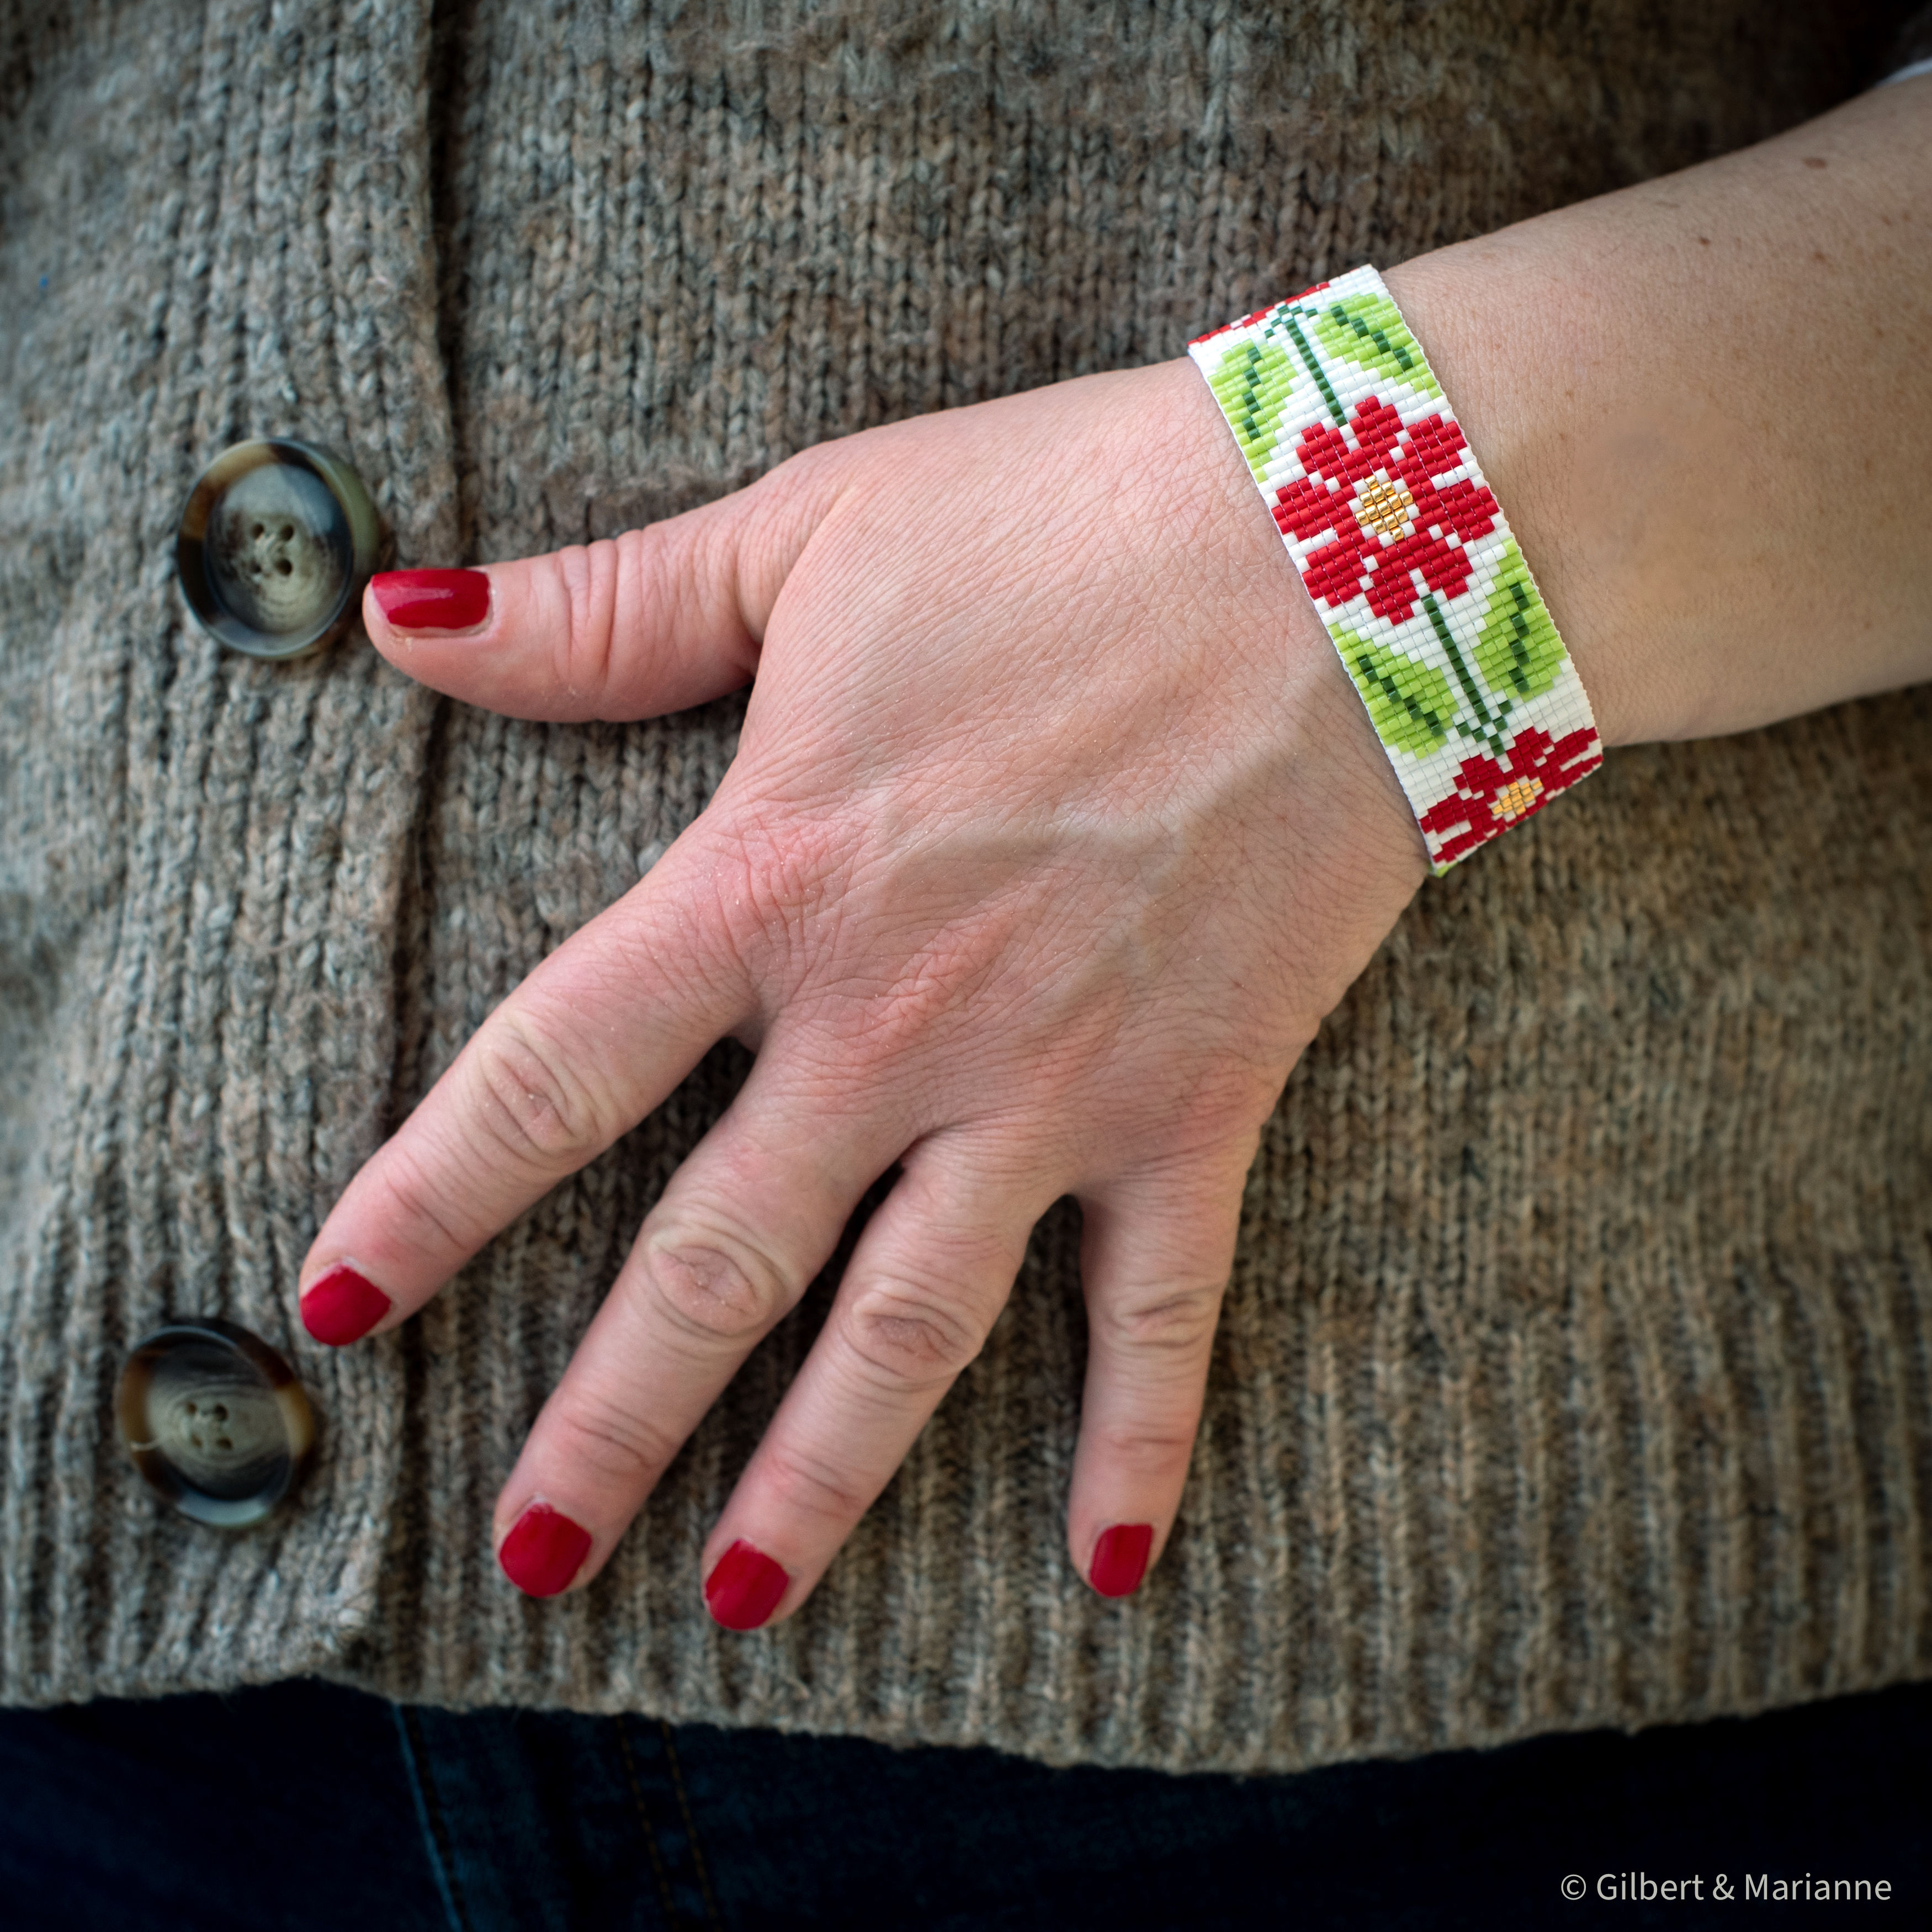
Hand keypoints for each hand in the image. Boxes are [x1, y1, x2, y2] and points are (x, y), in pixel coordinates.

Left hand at [297, 356, 1425, 1620]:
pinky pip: (1160, 1312)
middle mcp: (896, 1024)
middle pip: (715, 1262)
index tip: (342, 1312)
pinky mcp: (1199, 1106)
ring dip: (817, 1478)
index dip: (427, 1203)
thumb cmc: (1065, 518)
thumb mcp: (810, 535)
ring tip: (735, 1605)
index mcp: (774, 881)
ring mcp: (1055, 1087)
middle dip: (608, 1422)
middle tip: (527, 1553)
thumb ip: (602, 613)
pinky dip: (1136, 1442)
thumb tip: (401, 623)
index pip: (550, 1079)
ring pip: (909, 1332)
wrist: (1354, 548)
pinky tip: (1106, 1568)